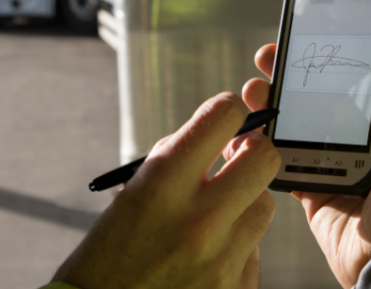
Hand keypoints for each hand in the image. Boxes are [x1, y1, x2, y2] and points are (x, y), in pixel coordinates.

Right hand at [53, 93, 281, 288]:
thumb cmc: (106, 258)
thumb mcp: (129, 199)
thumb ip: (172, 165)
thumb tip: (213, 140)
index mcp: (162, 184)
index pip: (223, 117)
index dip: (227, 111)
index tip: (225, 119)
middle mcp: (198, 219)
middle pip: (264, 159)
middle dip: (252, 152)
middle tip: (238, 158)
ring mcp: (220, 259)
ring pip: (264, 206)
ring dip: (244, 203)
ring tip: (215, 215)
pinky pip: (254, 251)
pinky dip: (236, 247)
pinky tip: (208, 254)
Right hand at [237, 39, 370, 287]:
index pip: (360, 78)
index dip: (335, 54)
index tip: (311, 34)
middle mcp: (362, 139)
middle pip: (320, 93)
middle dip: (292, 72)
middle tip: (270, 56)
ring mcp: (334, 162)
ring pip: (295, 121)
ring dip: (272, 101)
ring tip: (255, 88)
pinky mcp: (312, 187)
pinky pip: (281, 159)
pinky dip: (262, 142)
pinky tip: (250, 126)